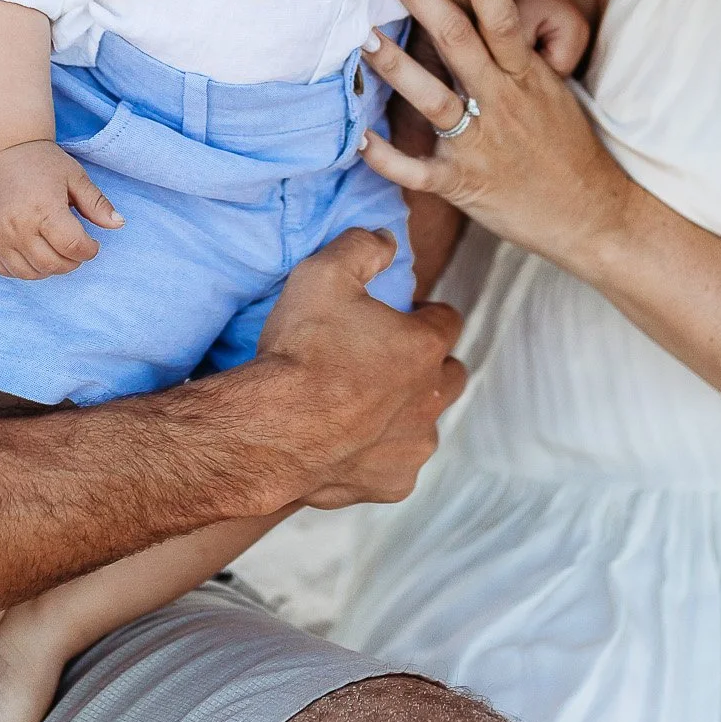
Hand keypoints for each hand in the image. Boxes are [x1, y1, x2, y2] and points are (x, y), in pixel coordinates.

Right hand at [0, 141, 120, 279]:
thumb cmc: (42, 163)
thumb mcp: (75, 177)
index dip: (89, 250)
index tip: (92, 243)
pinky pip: (5, 270)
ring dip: (49, 269)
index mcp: (44, 209)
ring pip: (29, 273)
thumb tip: (118, 224)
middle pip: (52, 265)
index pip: (73, 247)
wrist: (2, 150)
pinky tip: (33, 255)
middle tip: (75, 248)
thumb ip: (97, 203)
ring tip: (56, 252)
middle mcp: (18, 226)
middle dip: (72, 262)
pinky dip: (23, 270)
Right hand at [251, 228, 466, 507]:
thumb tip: (385, 238)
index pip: (447, 320)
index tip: (400, 316)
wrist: (270, 430)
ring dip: (405, 413)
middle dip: (426, 365)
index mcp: (424, 346)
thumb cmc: (298, 352)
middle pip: (450, 374)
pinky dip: (378, 455)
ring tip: (361, 404)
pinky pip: (396, 466)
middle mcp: (431, 398)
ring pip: (425, 423)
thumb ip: (362, 246)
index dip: (423, 314)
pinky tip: (347, 443)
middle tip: (383, 359)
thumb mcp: (323, 274)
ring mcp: (413, 445)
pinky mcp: (392, 483)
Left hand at [358, 0, 634, 273]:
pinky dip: (387, 158)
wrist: (590, 213)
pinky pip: (418, 170)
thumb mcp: (550, 92)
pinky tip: (359, 141)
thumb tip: (483, 12)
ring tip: (364, 38)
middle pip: (459, 44)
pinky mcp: (464, 183)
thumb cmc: (566, 147)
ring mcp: (481, 143)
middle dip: (424, 1)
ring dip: (397, 68)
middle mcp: (502, 103)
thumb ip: (513, 56)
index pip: (504, 23)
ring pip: (434, 100)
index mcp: (526, 77)